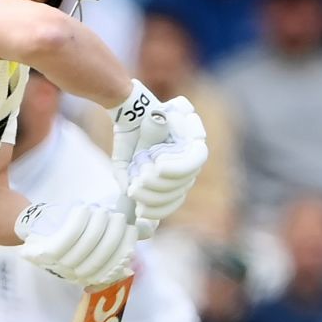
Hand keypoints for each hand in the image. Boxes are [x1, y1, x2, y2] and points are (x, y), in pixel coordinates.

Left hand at [15, 200, 135, 289]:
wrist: (32, 226)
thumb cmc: (67, 230)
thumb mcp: (94, 234)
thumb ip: (117, 234)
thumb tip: (146, 230)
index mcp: (87, 275)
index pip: (112, 268)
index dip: (124, 249)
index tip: (130, 229)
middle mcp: (72, 275)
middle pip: (100, 257)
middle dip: (113, 234)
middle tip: (117, 216)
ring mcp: (57, 265)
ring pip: (86, 246)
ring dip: (97, 226)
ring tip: (101, 211)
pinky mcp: (45, 252)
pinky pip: (68, 238)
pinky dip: (79, 222)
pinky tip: (84, 209)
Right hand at [109, 84, 207, 237]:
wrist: (130, 109)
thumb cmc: (129, 137)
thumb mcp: (124, 166)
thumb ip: (128, 184)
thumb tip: (132, 202)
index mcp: (172, 177)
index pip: (172, 202)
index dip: (157, 211)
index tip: (140, 212)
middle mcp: (187, 167)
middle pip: (178, 194)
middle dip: (154, 194)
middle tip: (136, 183)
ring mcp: (193, 153)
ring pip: (185, 181)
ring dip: (161, 181)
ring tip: (143, 169)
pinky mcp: (197, 139)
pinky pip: (193, 162)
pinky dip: (174, 168)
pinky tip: (157, 164)